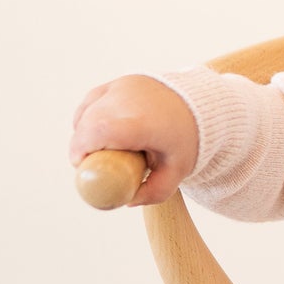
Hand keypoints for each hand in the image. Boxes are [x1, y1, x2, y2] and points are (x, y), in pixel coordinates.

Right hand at [69, 75, 198, 204]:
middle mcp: (131, 99)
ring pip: (87, 111)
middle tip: (92, 164)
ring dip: (84, 132)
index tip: (83, 166)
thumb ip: (153, 192)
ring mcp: (123, 87)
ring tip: (103, 148)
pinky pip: (91, 102)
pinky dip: (88, 118)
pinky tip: (99, 132)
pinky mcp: (118, 82)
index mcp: (146, 122)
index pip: (101, 130)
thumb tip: (126, 200)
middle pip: (89, 122)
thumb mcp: (177, 171)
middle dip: (81, 146)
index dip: (83, 148)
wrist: (201, 105)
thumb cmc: (186, 140)